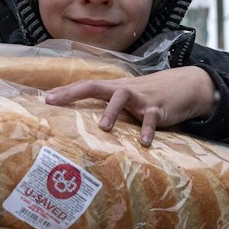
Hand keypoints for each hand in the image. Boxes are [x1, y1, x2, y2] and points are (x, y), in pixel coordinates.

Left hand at [44, 68, 217, 145]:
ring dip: (111, 111)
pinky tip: (144, 142)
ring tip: (104, 127)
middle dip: (72, 93)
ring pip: (121, 97)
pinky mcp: (157, 108)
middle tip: (53, 101)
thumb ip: (111, 109)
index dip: (65, 91)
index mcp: (113, 88)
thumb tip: (89, 126)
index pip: (85, 86)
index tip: (44, 98)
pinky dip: (147, 130)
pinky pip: (151, 119)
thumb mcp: (128, 100)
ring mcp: (140, 97)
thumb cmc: (149, 98)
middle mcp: (123, 90)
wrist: (184, 86)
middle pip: (94, 86)